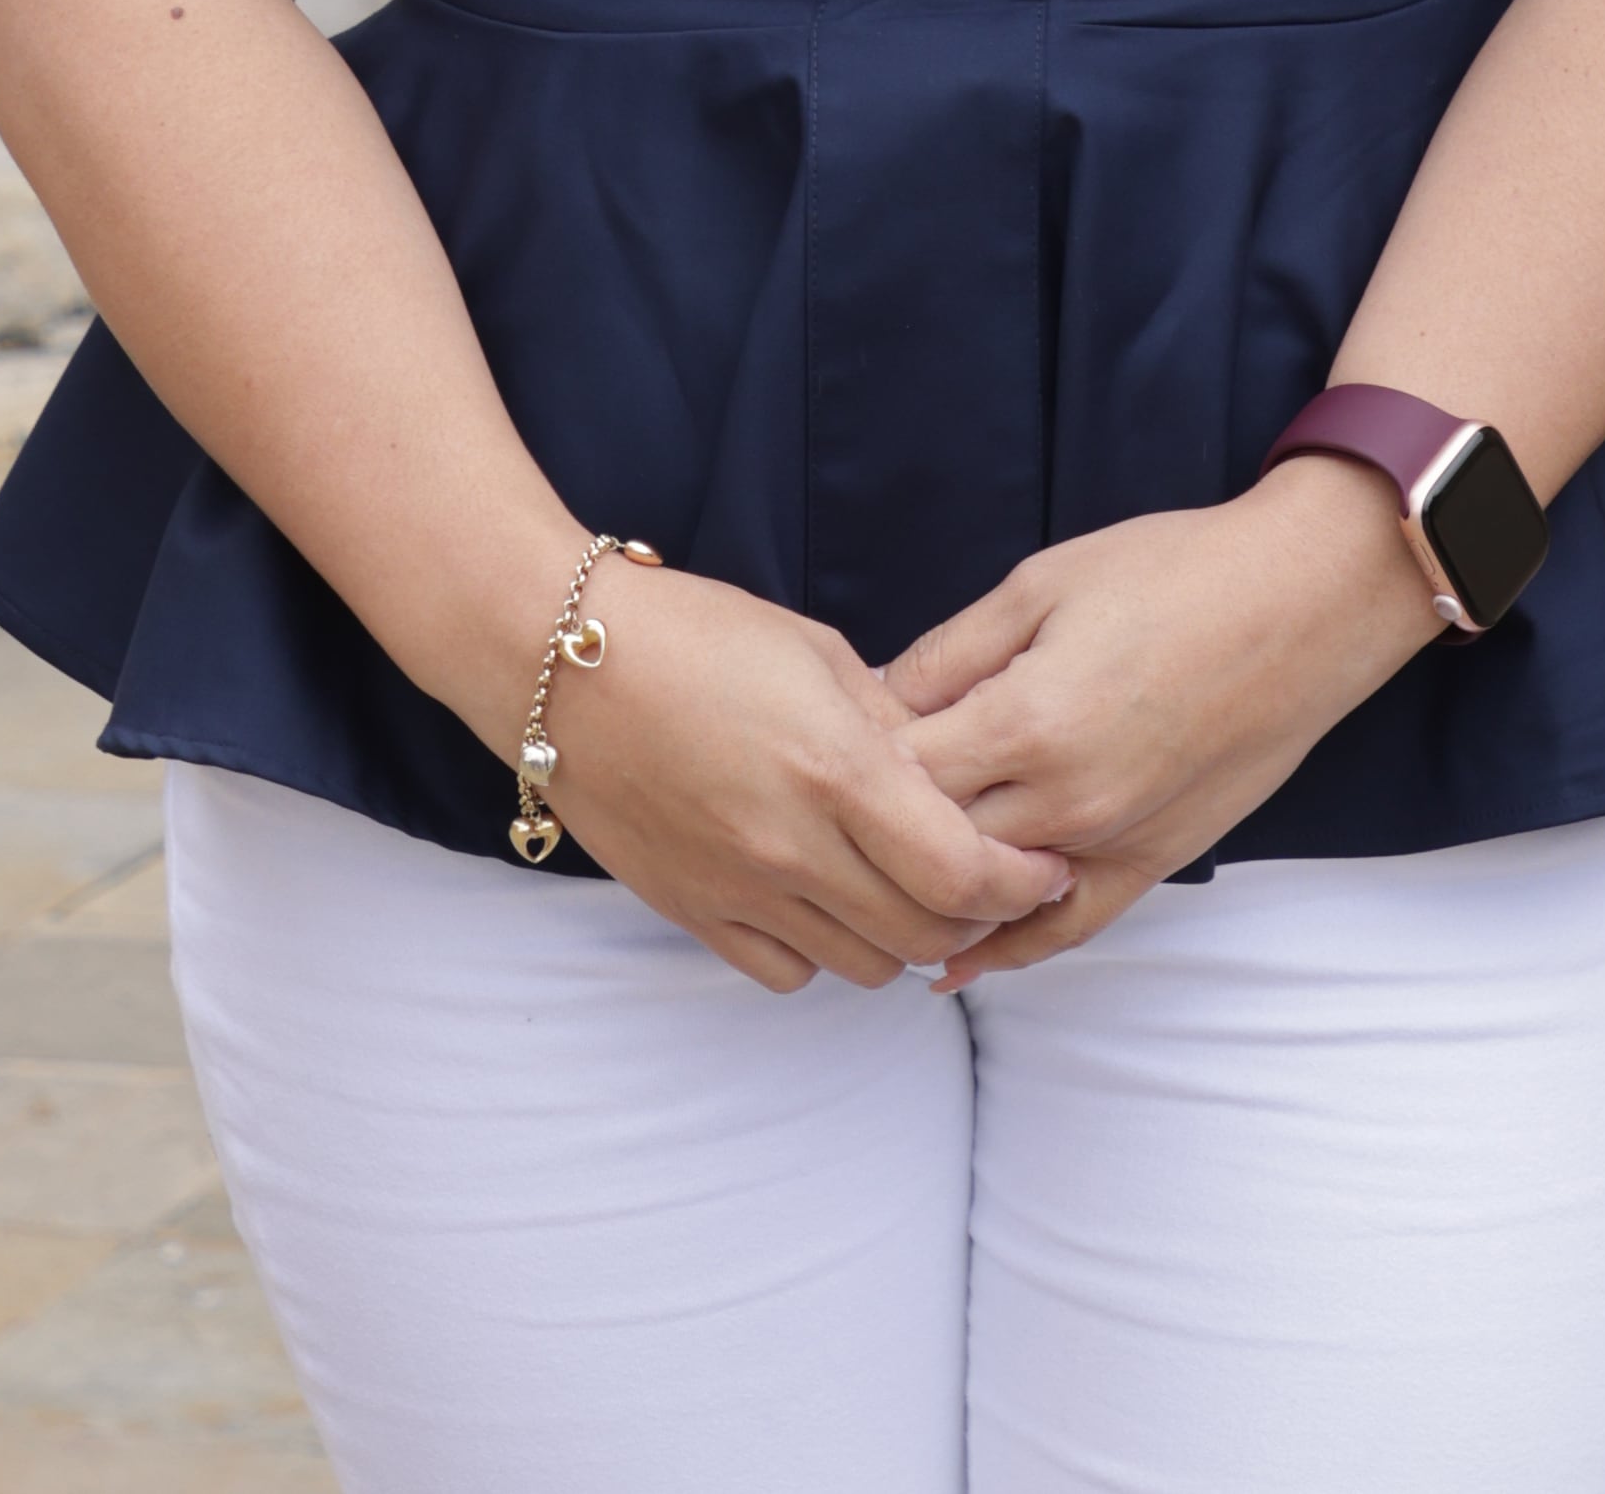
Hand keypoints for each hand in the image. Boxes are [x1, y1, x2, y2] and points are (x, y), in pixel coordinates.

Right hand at [514, 563, 1078, 995]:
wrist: (559, 660)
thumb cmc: (692, 631)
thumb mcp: (815, 652)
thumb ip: (892, 723)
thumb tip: (949, 775)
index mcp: (835, 768)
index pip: (963, 872)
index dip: (1021, 880)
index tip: (1044, 862)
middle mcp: (792, 845)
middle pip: (925, 933)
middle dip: (977, 914)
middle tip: (992, 881)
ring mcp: (738, 888)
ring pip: (865, 965)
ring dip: (904, 938)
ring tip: (909, 890)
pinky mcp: (693, 911)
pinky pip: (787, 972)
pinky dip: (826, 952)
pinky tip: (827, 902)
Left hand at [882, 459, 1442, 985]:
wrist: (1303, 604)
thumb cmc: (1173, 574)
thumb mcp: (1040, 585)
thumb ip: (951, 655)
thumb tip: (874, 700)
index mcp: (1027, 722)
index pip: (898, 776)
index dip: (850, 761)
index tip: (820, 741)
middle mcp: (1066, 802)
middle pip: (933, 845)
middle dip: (878, 830)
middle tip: (834, 809)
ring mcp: (1114, 842)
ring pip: (990, 900)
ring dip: (929, 893)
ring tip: (868, 885)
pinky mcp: (1155, 862)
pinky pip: (1068, 928)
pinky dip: (1008, 950)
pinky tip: (955, 961)